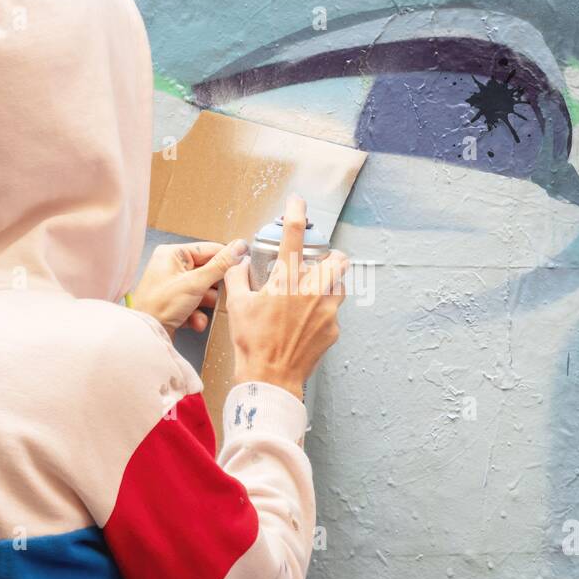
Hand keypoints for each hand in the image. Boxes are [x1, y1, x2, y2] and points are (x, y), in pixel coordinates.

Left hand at [130, 239, 247, 337]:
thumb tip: (239, 247)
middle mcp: (171, 267)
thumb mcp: (195, 283)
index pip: (209, 249)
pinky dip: (197, 314)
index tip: (243, 267)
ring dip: (206, 304)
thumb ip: (220, 265)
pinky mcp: (174, 303)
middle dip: (214, 288)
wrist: (146, 335)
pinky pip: (195, 303)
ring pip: (203, 290)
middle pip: (207, 271)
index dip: (226, 260)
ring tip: (203, 311)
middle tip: (223, 294)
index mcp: (173, 254)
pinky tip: (194, 321)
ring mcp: (173, 285)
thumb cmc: (160, 306)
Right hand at [224, 195, 347, 399]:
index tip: (297, 201)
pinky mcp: (333, 330)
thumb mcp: (237, 305)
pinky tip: (308, 324)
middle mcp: (311, 291)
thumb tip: (239, 263)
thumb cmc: (252, 343)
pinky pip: (334, 314)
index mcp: (285, 280)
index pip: (292, 237)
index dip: (295, 213)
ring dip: (332, 284)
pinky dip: (324, 314)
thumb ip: (237, 277)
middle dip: (334, 257)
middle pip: (339, 260)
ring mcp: (326, 311)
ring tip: (316, 293)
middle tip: (322, 262)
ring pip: (341, 286)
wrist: (270, 377)